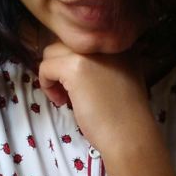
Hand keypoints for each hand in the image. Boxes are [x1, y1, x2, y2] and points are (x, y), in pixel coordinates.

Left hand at [38, 41, 152, 153]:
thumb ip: (104, 64)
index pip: (81, 40)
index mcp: (116, 42)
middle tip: (68, 91)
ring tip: (65, 97)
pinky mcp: (74, 68)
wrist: (129, 135)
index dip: (73, 60)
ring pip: (52, 52)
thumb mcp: (122, 77)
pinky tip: (61, 101)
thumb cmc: (125, 114)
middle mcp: (103, 41)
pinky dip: (47, 85)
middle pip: (65, 43)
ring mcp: (89, 53)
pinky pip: (46, 67)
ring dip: (53, 74)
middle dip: (61, 65)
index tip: (79, 83)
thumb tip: (73, 62)